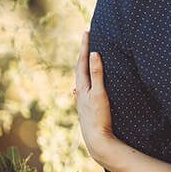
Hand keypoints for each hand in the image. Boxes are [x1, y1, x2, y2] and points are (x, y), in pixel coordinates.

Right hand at [72, 34, 122, 167]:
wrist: (97, 140)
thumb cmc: (97, 126)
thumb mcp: (89, 110)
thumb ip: (82, 98)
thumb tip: (73, 90)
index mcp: (80, 93)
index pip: (80, 70)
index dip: (81, 56)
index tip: (85, 42)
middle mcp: (81, 91)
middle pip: (79, 65)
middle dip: (82, 47)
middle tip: (85, 31)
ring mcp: (88, 93)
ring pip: (84, 68)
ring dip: (85, 51)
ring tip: (88, 35)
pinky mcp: (97, 97)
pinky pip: (96, 78)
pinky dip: (95, 66)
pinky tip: (96, 53)